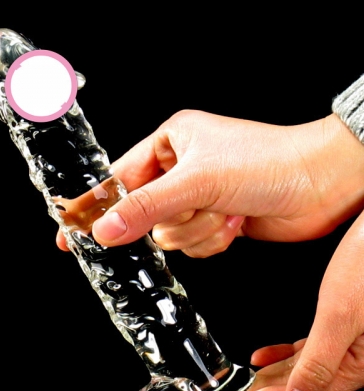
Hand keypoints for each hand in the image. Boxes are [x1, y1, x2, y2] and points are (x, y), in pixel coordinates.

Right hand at [56, 110, 363, 254]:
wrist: (322, 183)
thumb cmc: (268, 161)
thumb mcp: (197, 181)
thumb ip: (146, 207)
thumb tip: (104, 231)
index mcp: (169, 143)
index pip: (118, 179)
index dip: (94, 206)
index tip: (68, 230)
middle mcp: (180, 170)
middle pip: (145, 215)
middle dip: (177, 218)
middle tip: (202, 204)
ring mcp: (197, 198)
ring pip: (170, 236)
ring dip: (200, 231)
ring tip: (228, 209)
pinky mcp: (214, 222)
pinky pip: (193, 247)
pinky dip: (214, 241)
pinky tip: (236, 222)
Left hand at [210, 210, 363, 390]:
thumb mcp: (340, 315)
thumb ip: (320, 362)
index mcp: (352, 365)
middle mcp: (349, 359)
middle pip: (294, 388)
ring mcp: (343, 342)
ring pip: (297, 371)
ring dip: (266, 379)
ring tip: (236, 385)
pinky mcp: (337, 324)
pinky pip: (305, 350)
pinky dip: (282, 356)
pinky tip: (262, 357)